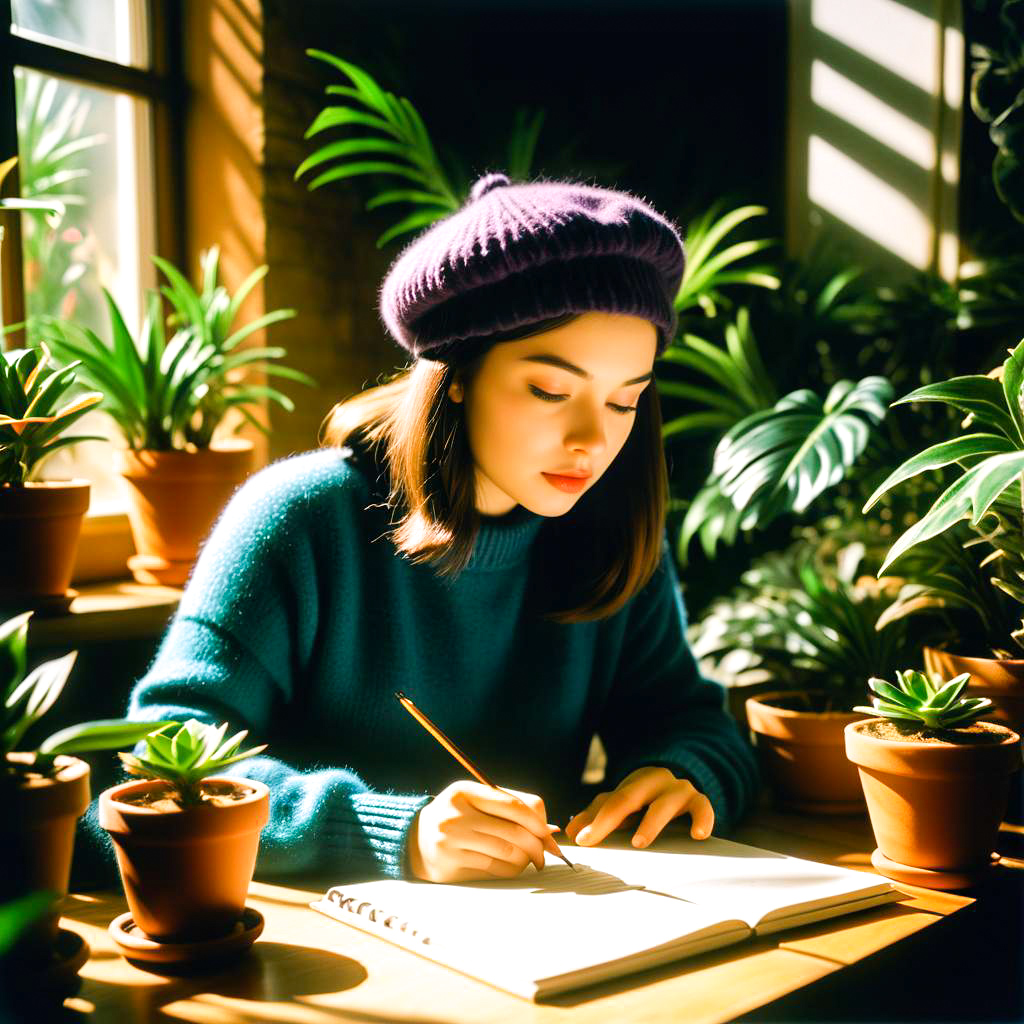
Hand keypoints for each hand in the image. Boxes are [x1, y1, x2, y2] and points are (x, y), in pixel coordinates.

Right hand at [407, 781, 561, 882]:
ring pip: (507, 854)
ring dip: (526, 859)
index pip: (512, 805)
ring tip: (530, 859)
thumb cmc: (456, 816)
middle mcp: (456, 816)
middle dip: (537, 845)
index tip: (548, 832)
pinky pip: (495, 870)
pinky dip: (512, 869)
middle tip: (546, 852)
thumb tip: (550, 829)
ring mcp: (452, 842)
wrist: (415, 840)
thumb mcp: (475, 800)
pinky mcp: (451, 866)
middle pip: (513, 832)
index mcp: (464, 792)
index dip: (537, 821)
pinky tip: (513, 866)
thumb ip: (510, 806)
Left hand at [564, 766, 714, 848]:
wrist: (684, 789)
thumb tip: (571, 833)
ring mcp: (679, 790)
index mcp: (635, 781)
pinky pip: (704, 807)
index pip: (612, 800)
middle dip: (611, 818)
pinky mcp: (700, 801)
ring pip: (665, 803)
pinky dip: (702, 819)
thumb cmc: (647, 801)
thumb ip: (596, 816)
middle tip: (596, 837)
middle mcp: (656, 781)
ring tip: (639, 841)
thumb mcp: (623, 804)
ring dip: (651, 822)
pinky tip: (698, 835)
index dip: (595, 820)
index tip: (582, 840)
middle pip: (631, 797)